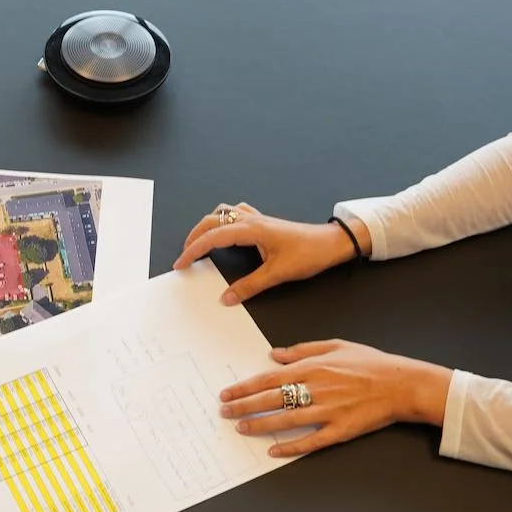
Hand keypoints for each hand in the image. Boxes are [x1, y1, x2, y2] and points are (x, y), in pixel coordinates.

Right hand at [173, 203, 362, 302]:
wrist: (331, 243)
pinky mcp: (264, 222)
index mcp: (252, 229)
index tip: (181, 262)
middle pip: (212, 220)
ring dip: (207, 225)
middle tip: (184, 255)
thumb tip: (226, 298)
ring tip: (199, 242)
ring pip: (222, 213)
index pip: (213, 236)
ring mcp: (258, 218)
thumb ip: (250, 286)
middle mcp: (252, 219)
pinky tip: (224, 232)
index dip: (193, 249)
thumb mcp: (278, 274)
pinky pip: (236, 214)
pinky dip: (223, 221)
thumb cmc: (309, 254)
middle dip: (194, 236)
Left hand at [219, 340, 452, 457]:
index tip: (227, 392)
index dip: (245, 386)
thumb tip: (276, 354)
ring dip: (260, 425)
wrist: (402, 383)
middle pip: (271, 399)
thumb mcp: (335, 345)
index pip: (269, 378)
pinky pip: (311, 441)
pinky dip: (291, 447)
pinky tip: (274, 451)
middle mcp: (316, 389)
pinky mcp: (341, 430)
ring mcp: (328, 411)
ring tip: (241, 428)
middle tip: (223, 411)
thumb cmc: (371, 362)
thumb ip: (303, 349)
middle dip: (244, 405)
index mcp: (313, 367)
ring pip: (286, 420)